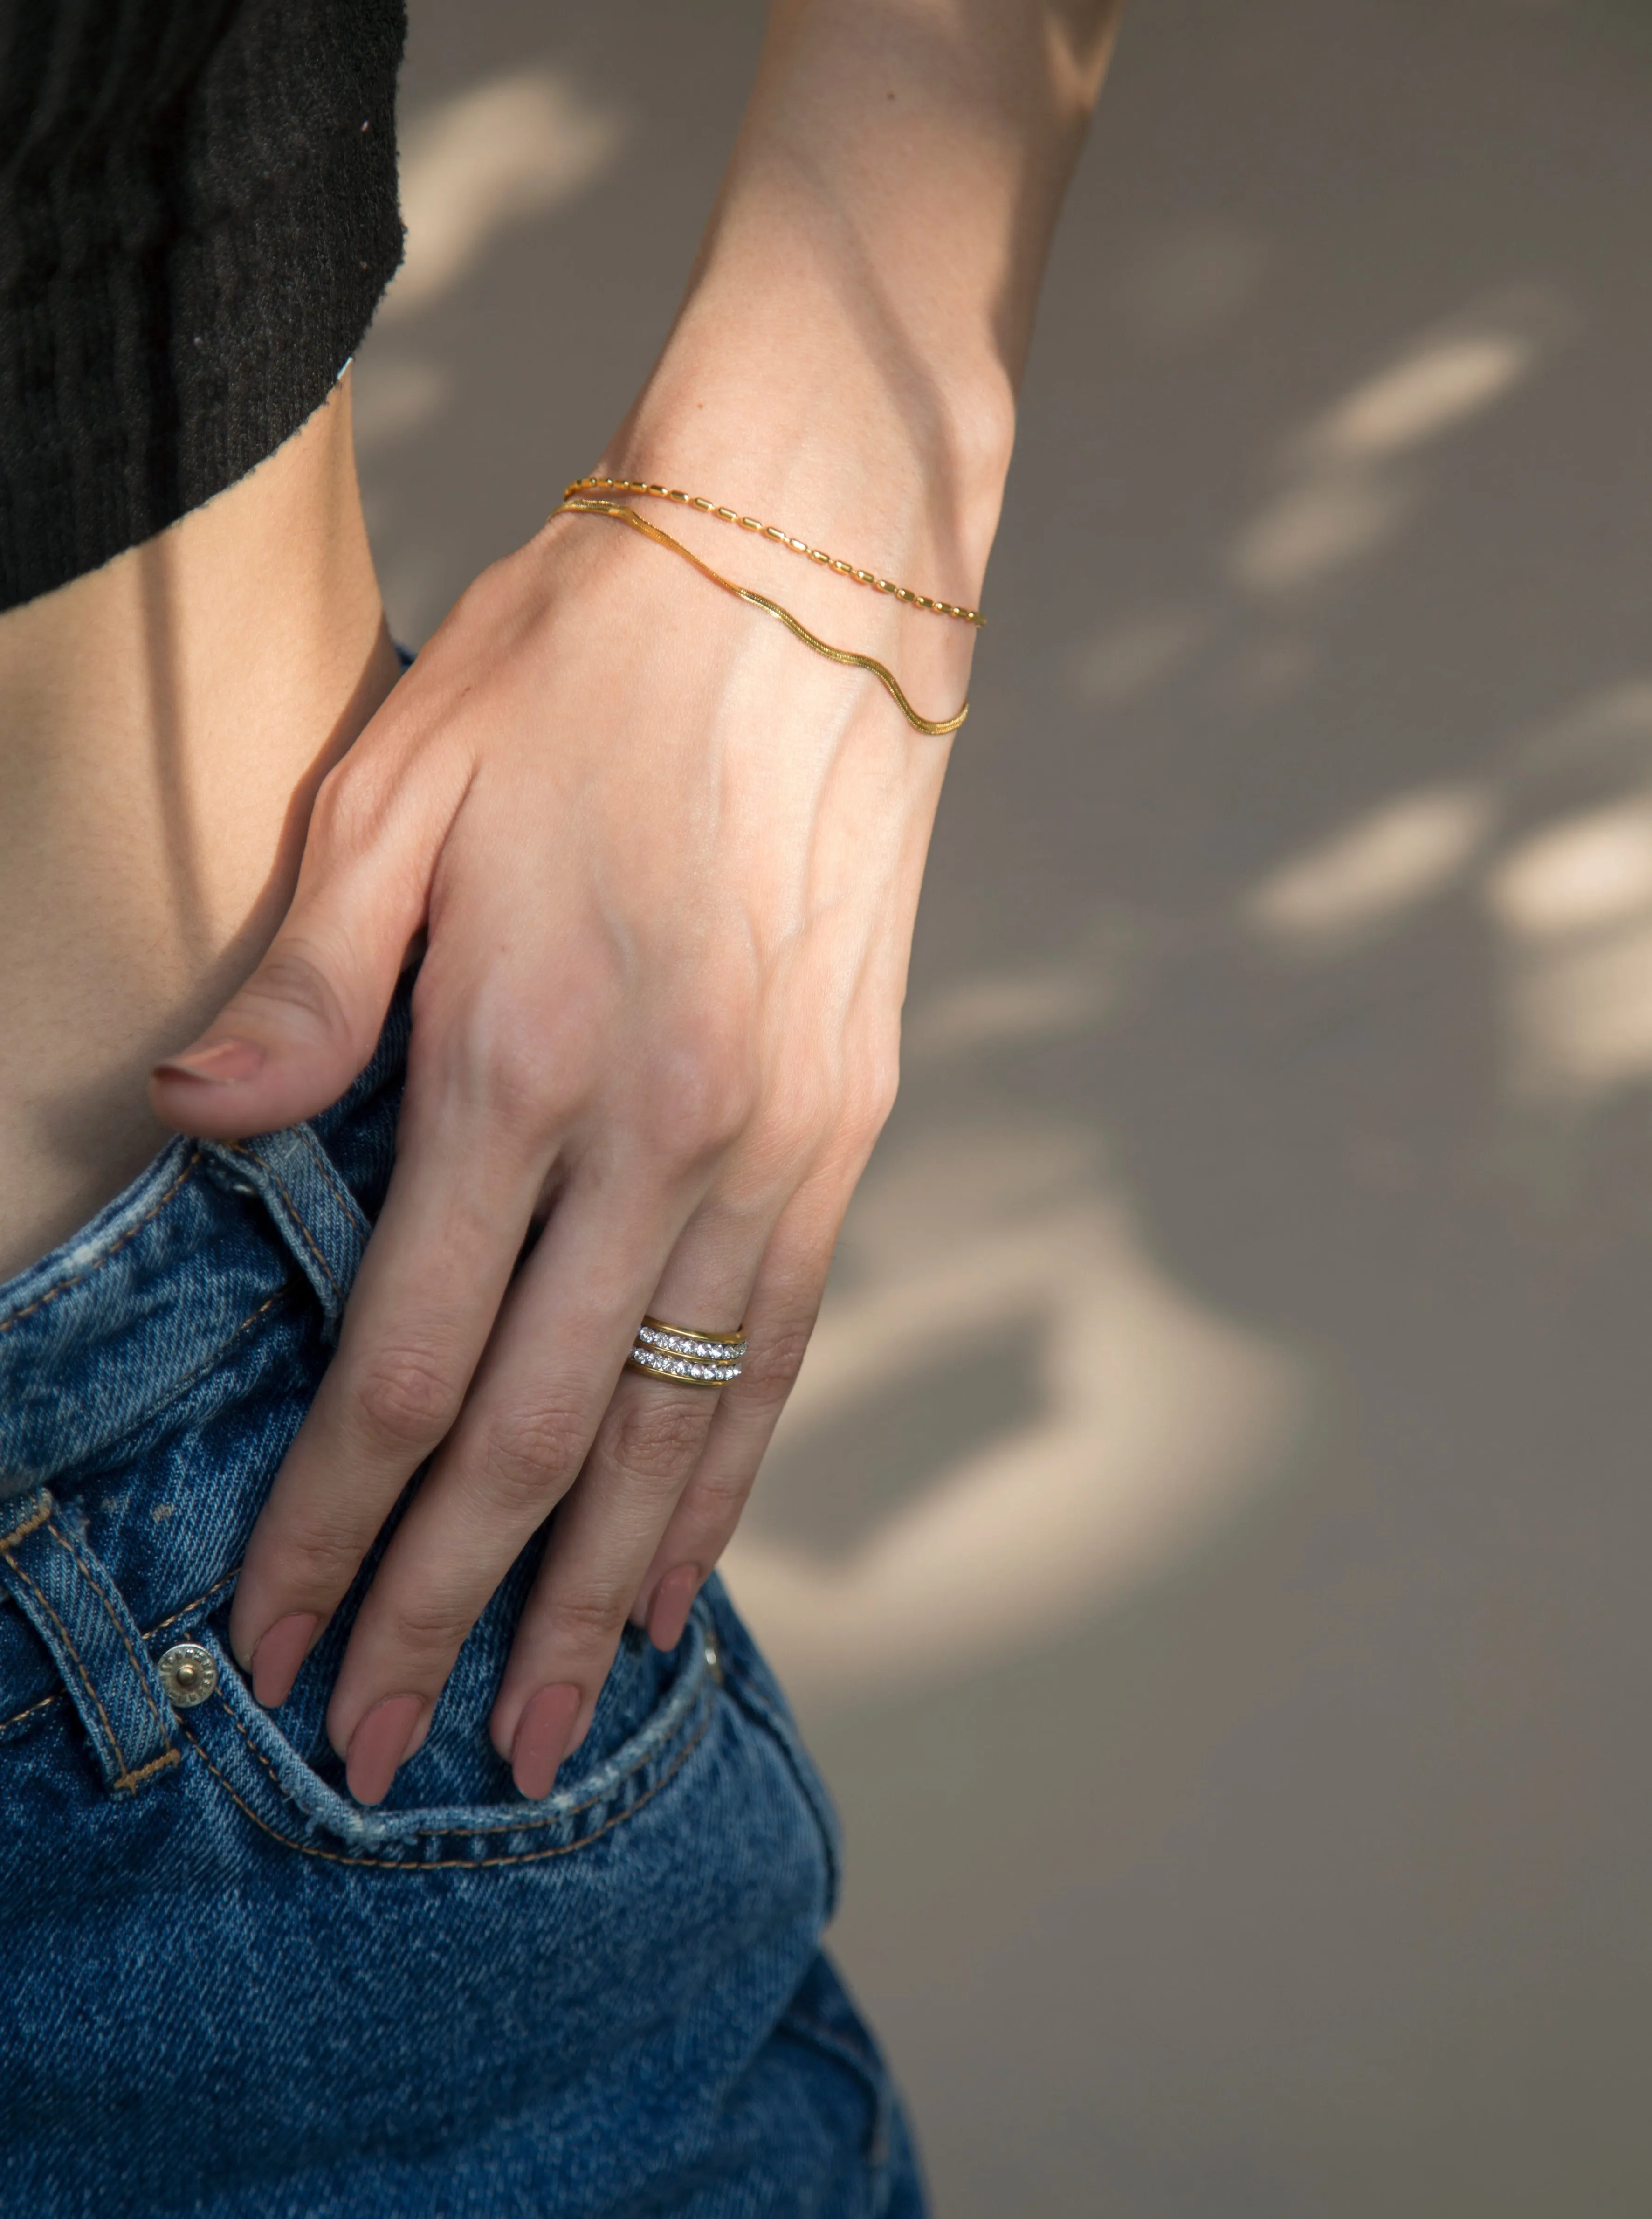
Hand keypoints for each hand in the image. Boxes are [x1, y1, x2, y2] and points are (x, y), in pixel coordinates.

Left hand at [151, 478, 973, 1802]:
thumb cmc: (589, 661)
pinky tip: (681, 1571)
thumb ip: (305, 981)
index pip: (406, 1361)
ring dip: (600, 1592)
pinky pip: (777, 1342)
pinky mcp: (844, 1123)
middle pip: (538, 1434)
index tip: (286, 1639)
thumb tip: (197, 1131)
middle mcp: (668, 1131)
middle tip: (395, 1752)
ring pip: (677, 1421)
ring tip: (549, 1725)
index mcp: (528, 1056)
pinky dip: (725, 1476)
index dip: (336, 1522)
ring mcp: (777, 1139)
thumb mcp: (398, 776)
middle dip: (451, 1608)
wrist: (818, 573)